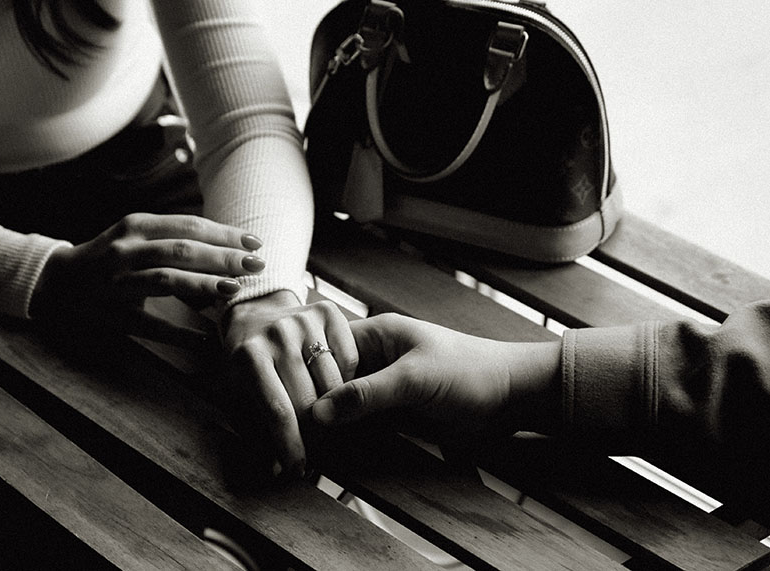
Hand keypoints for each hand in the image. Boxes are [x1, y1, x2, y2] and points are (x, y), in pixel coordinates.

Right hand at [31, 213, 264, 341]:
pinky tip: (208, 339)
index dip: (224, 234)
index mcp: (136, 226)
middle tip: (257, 264)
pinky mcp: (114, 315)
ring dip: (204, 285)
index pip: (188, 226)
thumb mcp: (137, 236)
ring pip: (167, 280)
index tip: (255, 242)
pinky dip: (182, 333)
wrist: (58, 281)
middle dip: (223, 257)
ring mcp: (118, 283)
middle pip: (182, 251)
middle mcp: (126, 250)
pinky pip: (152, 325)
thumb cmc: (111, 256)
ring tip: (235, 290)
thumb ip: (175, 238)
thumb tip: (229, 249)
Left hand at [223, 291, 357, 477]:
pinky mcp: (328, 312)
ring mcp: (304, 320)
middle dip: (312, 435)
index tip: (298, 469)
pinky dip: (346, 380)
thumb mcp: (237, 392)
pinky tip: (333, 388)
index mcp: (248, 356)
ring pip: (334, 382)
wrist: (257, 310)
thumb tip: (276, 470)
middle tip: (313, 450)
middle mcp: (278, 334)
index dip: (290, 445)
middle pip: (308, 400)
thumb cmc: (246, 360)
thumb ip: (254, 429)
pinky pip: (350, 359)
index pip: (278, 411)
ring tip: (324, 422)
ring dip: (333, 411)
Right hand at [312, 313, 561, 441]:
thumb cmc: (468, 372)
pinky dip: (347, 436)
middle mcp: (375, 359)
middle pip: (330, 380)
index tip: (285, 405)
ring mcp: (383, 388)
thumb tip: (318, 413)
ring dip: (329, 424)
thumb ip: (366, 394)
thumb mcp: (414, 379)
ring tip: (300, 446)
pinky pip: (361, 424)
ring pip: (344, 406)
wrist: (513, 397)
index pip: (326, 351)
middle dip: (313, 404)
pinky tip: (328, 451)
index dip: (305, 376)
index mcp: (377, 335)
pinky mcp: (394, 414)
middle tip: (288, 432)